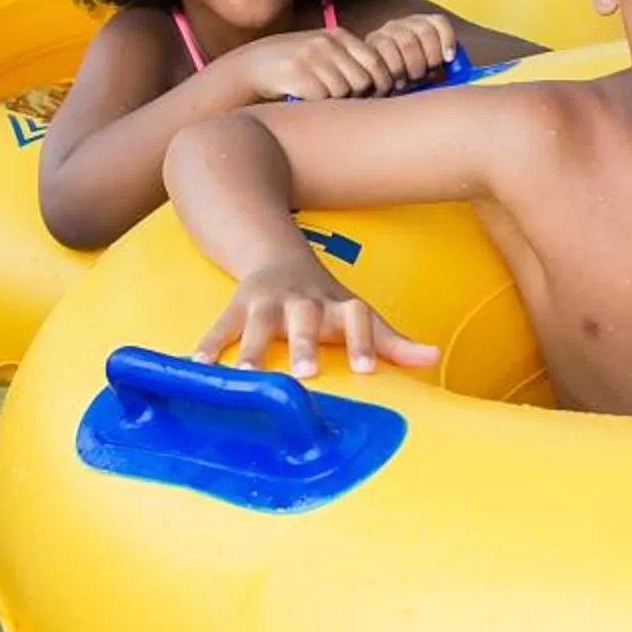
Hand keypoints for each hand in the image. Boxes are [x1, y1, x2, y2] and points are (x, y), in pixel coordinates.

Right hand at [192, 261, 438, 378]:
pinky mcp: (237, 306)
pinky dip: (209, 344)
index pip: (357, 319)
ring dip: (254, 349)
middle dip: (306, 344)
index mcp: (337, 306)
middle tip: (306, 375)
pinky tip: (198, 366)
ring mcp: (268, 302)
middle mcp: (303, 302)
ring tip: (247, 376)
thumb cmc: (325, 300)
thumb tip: (433, 358)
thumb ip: (393, 341)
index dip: (365, 342)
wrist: (276, 255)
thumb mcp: (358, 314)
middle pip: (306, 319)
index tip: (366, 371)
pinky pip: (222, 326)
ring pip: (261, 323)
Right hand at [221, 27, 404, 103]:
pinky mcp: (297, 73)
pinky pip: (323, 98)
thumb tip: (391, 85)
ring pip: (344, 91)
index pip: (376, 61)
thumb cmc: (297, 66)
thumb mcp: (325, 53)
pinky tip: (304, 97)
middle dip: (358, 95)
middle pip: (363, 80)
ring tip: (319, 94)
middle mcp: (326, 43)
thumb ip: (353, 62)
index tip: (376, 95)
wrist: (253, 66)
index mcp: (338, 36)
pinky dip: (317, 103)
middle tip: (344, 100)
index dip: (381, 82)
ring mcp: (311, 56)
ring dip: (336, 100)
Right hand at [360, 11, 460, 88]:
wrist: (374, 92)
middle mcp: (400, 25)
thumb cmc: (407, 87)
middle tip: (424, 76)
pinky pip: (386, 53)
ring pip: (406, 41)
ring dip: (411, 67)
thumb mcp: (428, 76)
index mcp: (419, 26)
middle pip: (423, 32)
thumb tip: (468, 74)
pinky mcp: (368, 46)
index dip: (447, 39)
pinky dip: (393, 72)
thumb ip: (445, 70)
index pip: (438, 22)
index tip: (449, 59)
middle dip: (428, 58)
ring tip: (407, 82)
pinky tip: (393, 84)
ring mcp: (383, 33)